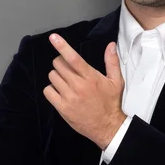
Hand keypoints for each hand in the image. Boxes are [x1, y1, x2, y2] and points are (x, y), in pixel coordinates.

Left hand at [43, 34, 124, 149]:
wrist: (107, 127)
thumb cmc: (111, 102)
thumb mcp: (116, 81)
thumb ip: (112, 62)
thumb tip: (111, 45)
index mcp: (90, 77)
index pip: (73, 58)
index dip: (62, 46)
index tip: (53, 37)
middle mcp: (78, 85)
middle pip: (58, 65)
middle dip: (61, 63)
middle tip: (68, 70)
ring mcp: (69, 97)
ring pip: (52, 76)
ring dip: (57, 76)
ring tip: (66, 82)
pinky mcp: (62, 108)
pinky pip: (48, 91)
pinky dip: (51, 89)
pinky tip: (60, 92)